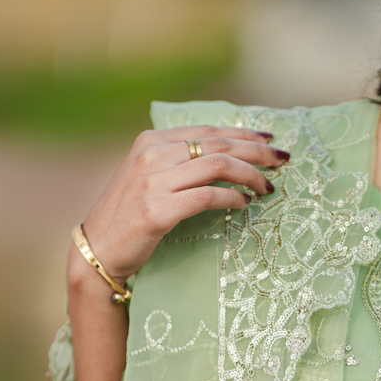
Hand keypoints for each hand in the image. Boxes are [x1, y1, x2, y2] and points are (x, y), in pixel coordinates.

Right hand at [75, 125, 288, 281]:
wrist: (98, 250)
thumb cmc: (128, 218)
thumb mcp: (148, 179)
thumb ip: (177, 163)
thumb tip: (224, 157)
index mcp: (151, 141)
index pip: (208, 130)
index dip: (244, 132)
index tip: (270, 139)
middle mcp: (152, 155)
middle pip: (219, 144)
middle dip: (257, 150)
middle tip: (283, 159)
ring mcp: (153, 181)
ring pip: (218, 166)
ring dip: (250, 175)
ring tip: (267, 187)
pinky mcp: (157, 209)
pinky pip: (208, 196)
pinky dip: (233, 198)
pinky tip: (245, 204)